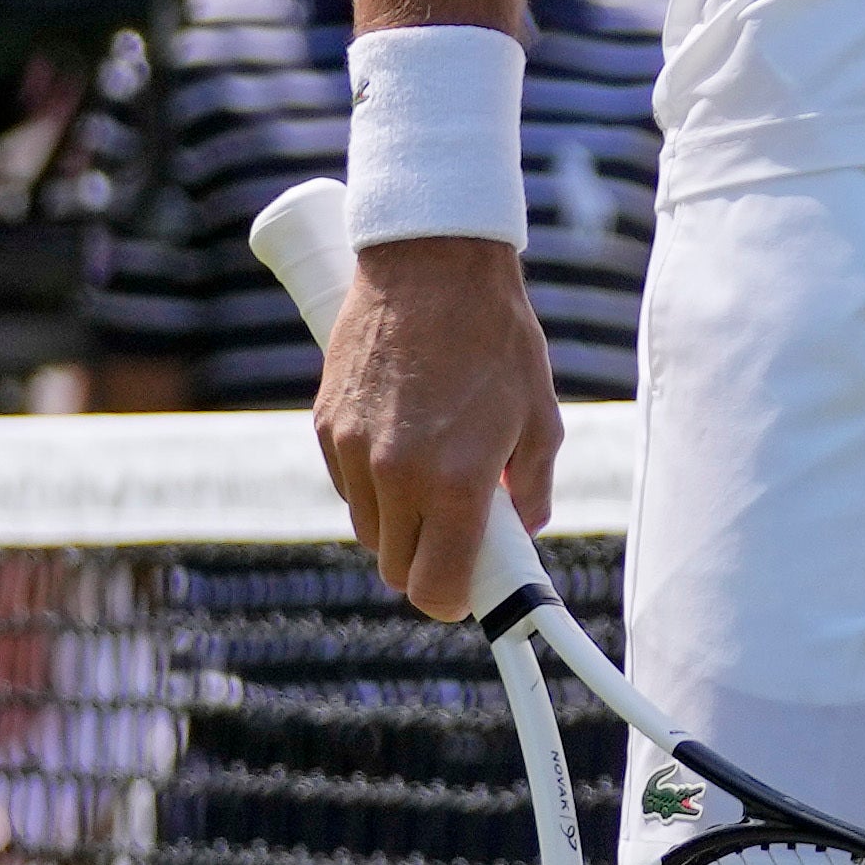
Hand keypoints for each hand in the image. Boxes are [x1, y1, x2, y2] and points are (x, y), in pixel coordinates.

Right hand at [313, 236, 558, 619]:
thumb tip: (520, 533)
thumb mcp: (540, 417)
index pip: (434, 588)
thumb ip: (531, 490)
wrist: (431, 263)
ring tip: (434, 476)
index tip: (467, 589)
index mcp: (452, 482)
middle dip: (429, 562)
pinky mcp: (325, 425)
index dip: (453, 600)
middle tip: (460, 531)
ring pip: (369, 529)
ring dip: (400, 523)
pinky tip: (402, 441)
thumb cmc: (497, 338)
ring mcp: (350, 451)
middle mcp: (393, 476)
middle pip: (396, 568)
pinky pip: (346, 485)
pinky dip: (372, 484)